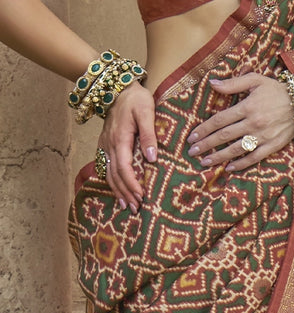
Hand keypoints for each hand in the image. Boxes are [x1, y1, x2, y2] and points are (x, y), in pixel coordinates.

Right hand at [98, 82, 157, 210]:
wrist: (117, 87)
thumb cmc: (135, 99)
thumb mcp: (146, 111)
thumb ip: (149, 134)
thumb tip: (152, 158)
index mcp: (120, 138)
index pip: (124, 167)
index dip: (132, 184)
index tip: (142, 196)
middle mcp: (110, 145)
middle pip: (116, 175)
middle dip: (126, 193)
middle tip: (137, 208)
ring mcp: (105, 145)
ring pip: (109, 173)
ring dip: (118, 191)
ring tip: (127, 206)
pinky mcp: (105, 145)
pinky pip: (106, 168)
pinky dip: (112, 182)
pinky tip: (118, 192)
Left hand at [187, 71, 293, 171]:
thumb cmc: (277, 90)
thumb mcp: (255, 80)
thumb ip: (233, 83)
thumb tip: (213, 84)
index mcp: (247, 107)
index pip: (220, 120)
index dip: (204, 129)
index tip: (192, 137)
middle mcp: (253, 123)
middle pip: (224, 136)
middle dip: (206, 145)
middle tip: (192, 152)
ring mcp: (262, 137)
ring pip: (236, 150)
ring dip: (219, 157)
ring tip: (205, 162)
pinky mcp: (272, 146)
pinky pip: (253, 158)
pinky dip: (241, 164)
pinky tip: (229, 168)